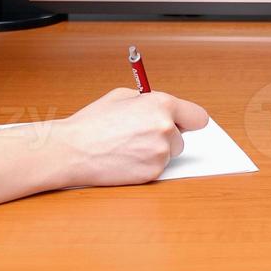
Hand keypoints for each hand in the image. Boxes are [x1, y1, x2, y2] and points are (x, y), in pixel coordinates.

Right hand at [55, 88, 209, 186]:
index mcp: (162, 105)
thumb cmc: (93, 122)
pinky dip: (145, 165)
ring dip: (156, 151)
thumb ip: (149, 101)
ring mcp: (160, 153)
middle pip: (182, 137)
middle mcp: (166, 128)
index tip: (182, 123)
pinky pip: (157, 168)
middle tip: (142, 135)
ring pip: (170, 154)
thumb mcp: (122, 96)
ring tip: (129, 146)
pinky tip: (125, 158)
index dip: (188, 120)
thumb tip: (164, 109)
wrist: (72, 150)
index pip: (197, 117)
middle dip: (167, 136)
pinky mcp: (152, 173)